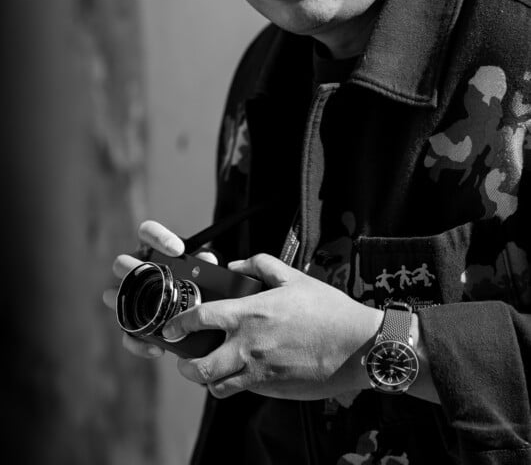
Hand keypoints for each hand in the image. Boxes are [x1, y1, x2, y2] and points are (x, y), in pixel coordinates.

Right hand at [102, 219, 217, 358]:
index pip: (147, 232)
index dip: (159, 237)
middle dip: (133, 268)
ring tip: (142, 311)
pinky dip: (139, 341)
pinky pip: (127, 332)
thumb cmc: (194, 283)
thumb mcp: (201, 272)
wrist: (193, 309)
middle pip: (122, 262)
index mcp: (152, 250)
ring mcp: (130, 295)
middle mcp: (136, 269)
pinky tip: (158, 347)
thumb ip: (204, 265)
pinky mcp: (130, 320)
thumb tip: (207, 261)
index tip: (178, 250)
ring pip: (114, 293)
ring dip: (124, 301)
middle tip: (152, 276)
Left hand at [162, 253, 382, 400]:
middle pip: (201, 367)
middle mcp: (249, 346)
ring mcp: (260, 372)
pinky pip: (244, 391)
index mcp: (250, 314)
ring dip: (209, 380)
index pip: (201, 318)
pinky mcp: (273, 389)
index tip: (172, 328)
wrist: (356, 345)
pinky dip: (236, 385)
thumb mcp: (294, 277)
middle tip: (185, 359)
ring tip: (211, 371)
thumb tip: (237, 265)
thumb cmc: (327, 309)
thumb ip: (261, 265)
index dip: (180, 324)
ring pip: (218, 387)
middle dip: (186, 365)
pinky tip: (243, 372)